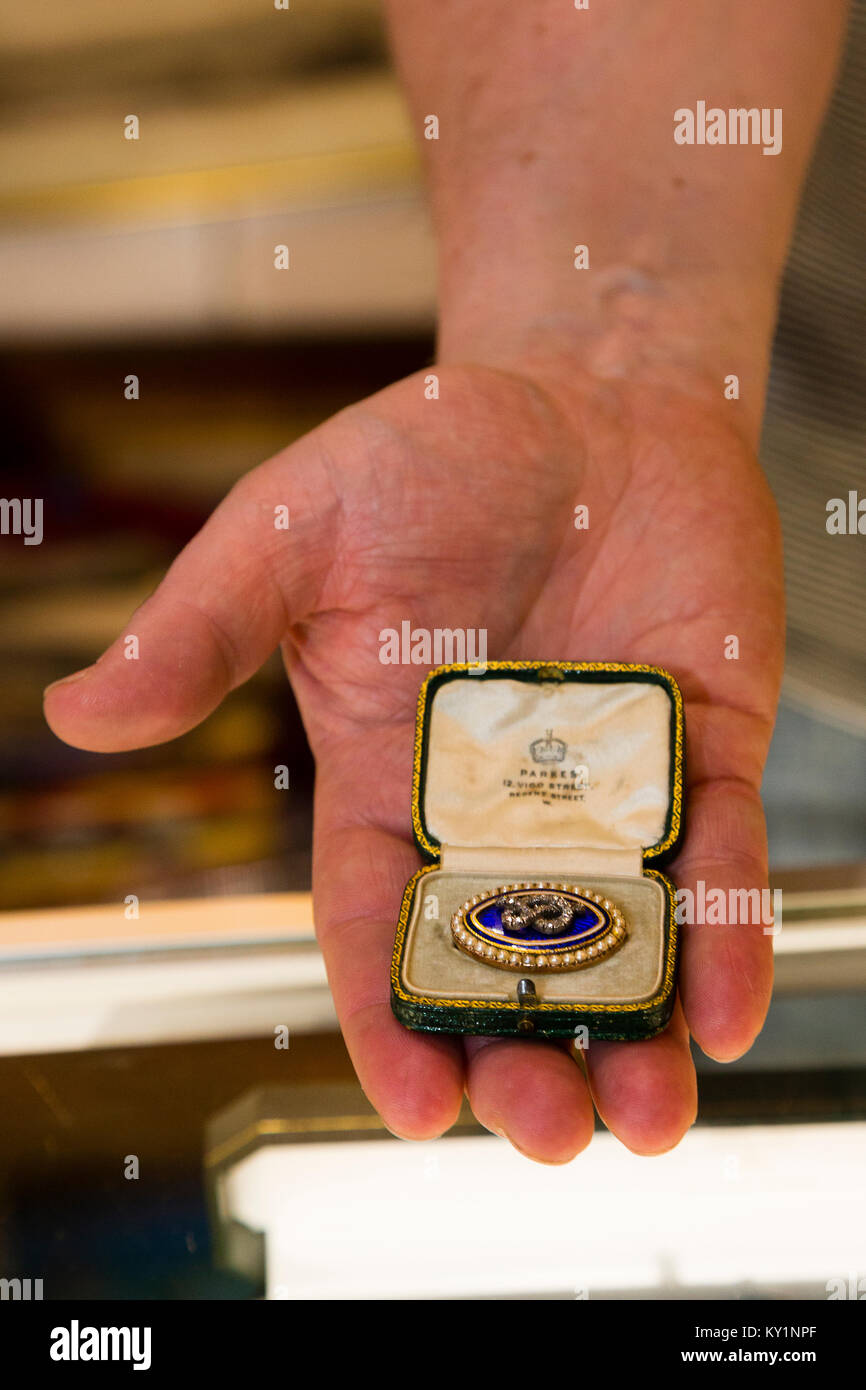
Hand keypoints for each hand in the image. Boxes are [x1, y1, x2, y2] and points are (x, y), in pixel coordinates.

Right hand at [44, 352, 782, 1162]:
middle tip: (551, 1132)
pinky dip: (727, 929)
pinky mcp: (706, 744)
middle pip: (505, 960)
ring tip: (646, 1116)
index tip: (420, 1109)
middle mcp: (498, 804)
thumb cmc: (426, 457)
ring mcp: (608, 781)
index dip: (392, 1020)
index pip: (380, 922)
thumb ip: (202, 628)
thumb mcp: (295, 531)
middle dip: (523, 1054)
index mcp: (386, 774)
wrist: (580, 395)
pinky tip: (728, 1006)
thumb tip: (79, 714)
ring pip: (622, 936)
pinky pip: (719, 852)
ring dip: (638, 1032)